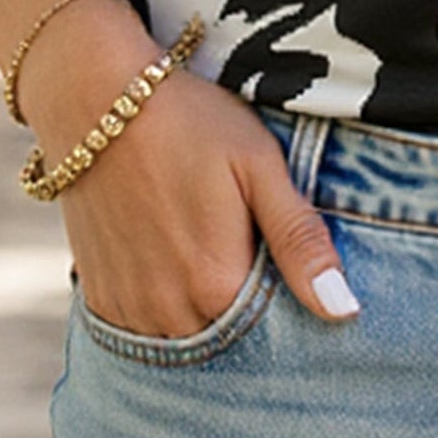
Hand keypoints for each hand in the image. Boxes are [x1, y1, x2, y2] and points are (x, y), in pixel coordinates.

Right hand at [20, 3, 358, 332]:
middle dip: (249, 308)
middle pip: (230, 338)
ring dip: (207, 310)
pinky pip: (146, 328)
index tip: (289, 261)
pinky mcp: (99, 299)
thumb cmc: (188, 122)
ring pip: (187, 337)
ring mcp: (129, 310)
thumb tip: (343, 310)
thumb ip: (299, 240)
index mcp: (217, 285)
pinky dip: (168, 305)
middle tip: (246, 239)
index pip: (274, 333)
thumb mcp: (258, 165)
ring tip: (208, 244)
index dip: (288, 299)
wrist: (95, 100)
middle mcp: (169, 313)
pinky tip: (174, 257)